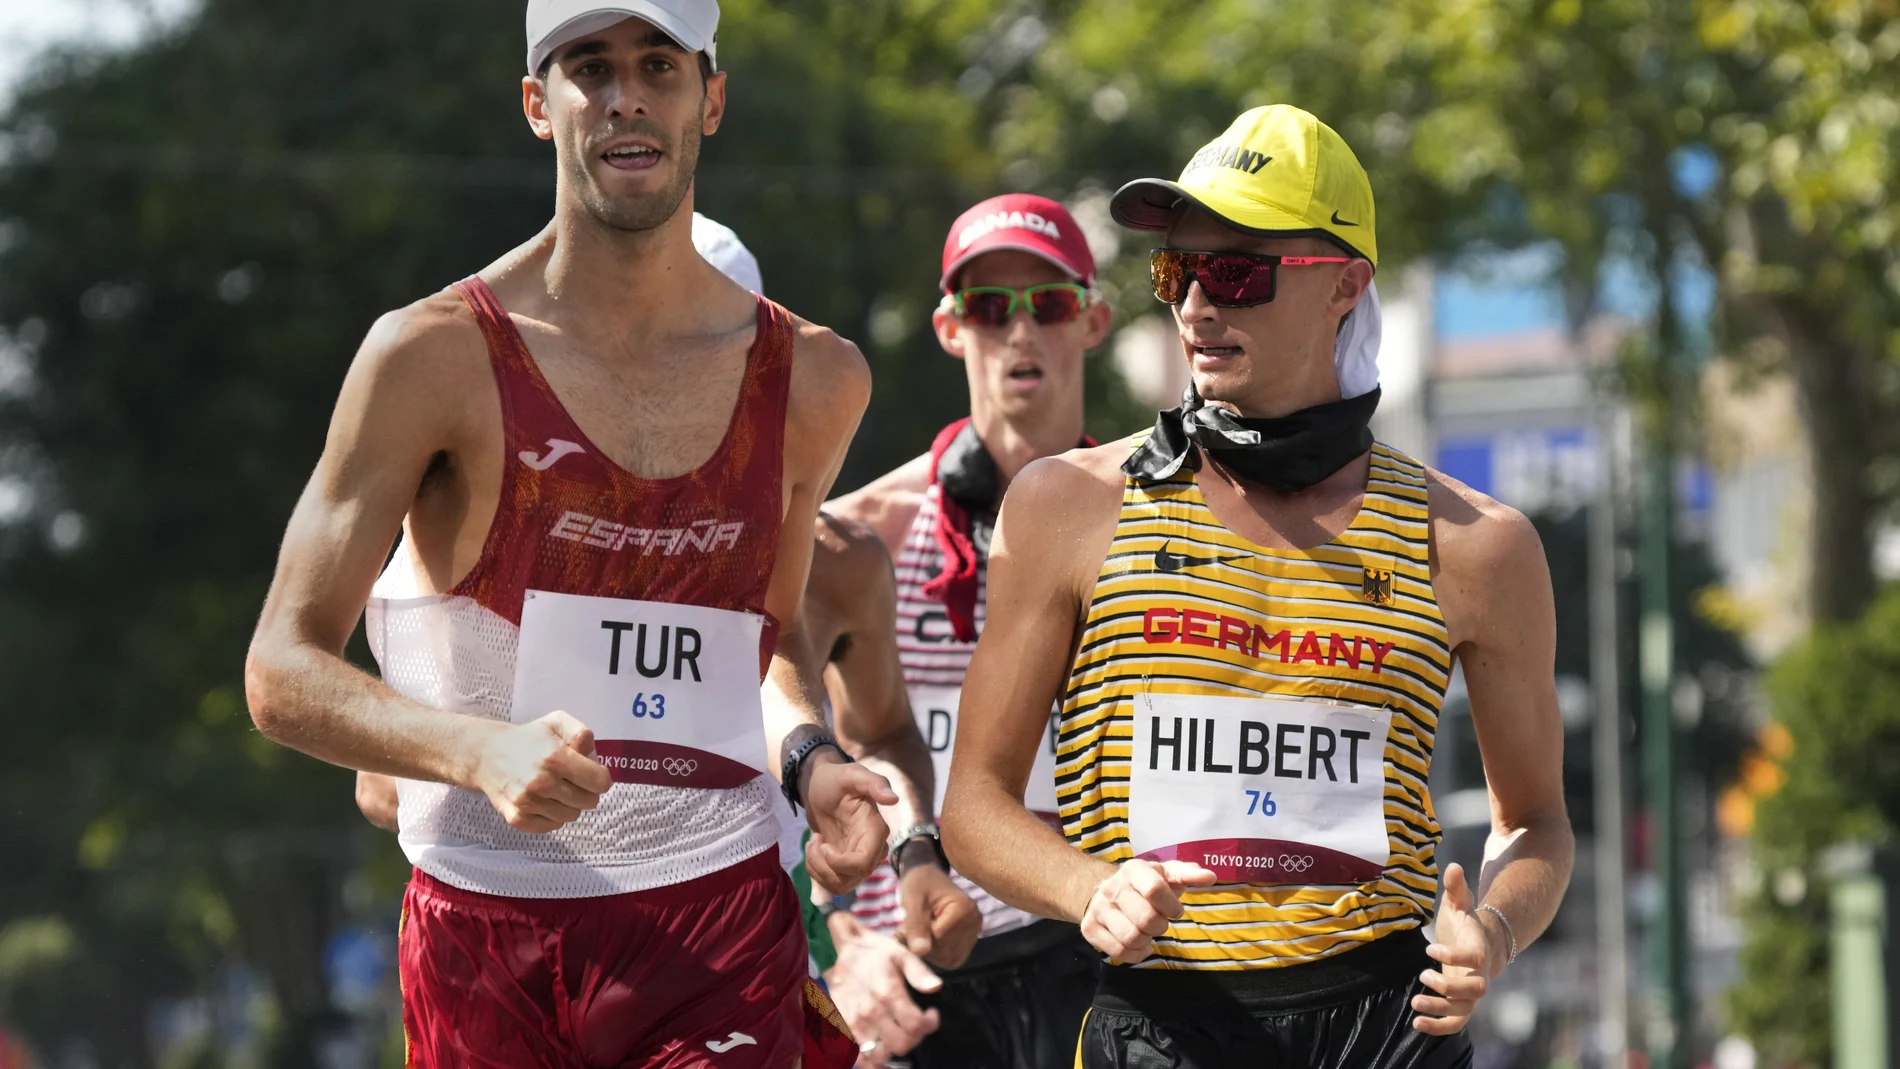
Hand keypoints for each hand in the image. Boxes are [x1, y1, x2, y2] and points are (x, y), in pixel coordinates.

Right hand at [467, 711, 611, 832]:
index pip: (599, 782)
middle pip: (589, 802)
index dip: (601, 777)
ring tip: (556, 789)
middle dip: (587, 791)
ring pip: (572, 816)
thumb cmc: (529, 738)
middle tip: (573, 781)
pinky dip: (552, 816)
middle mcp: (541, 782)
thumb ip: (581, 733)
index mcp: (555, 757)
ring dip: (569, 804)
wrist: (486, 754)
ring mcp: (528, 803)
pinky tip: (544, 801)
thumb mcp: (556, 722)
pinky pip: (552, 826)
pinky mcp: (517, 818)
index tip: (593, 773)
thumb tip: (592, 755)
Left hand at [804, 751, 896, 890]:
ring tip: (812, 844)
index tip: (821, 843)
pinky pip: (833, 883)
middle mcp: (872, 849)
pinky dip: (816, 871)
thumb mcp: (850, 774)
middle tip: (814, 841)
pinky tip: (813, 849)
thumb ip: (873, 782)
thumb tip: (893, 799)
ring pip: (841, 885)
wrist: (819, 788)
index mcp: (875, 829)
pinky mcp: (845, 866)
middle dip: (825, 865)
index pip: (864, 862)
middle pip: (853, 876)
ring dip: (818, 870)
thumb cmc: (834, 779)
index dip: (840, 862)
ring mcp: (859, 859)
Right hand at [824, 912, 941, 1068]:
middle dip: (915, 1038)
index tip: (931, 1014)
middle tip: (915, 1024)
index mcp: (887, 993)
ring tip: (898, 1034)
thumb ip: (919, 973)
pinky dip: (870, 1059)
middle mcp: (870, 1013)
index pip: (915, 1026)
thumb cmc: (874, 953)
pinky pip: (856, 1057)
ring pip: (879, 1056)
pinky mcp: (843, 1028)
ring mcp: (854, 1023)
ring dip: (893, 1049)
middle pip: (901, 1045)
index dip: (930, 1024)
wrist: (841, 951)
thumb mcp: (901, 954)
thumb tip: (935, 987)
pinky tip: (880, 1048)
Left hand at [897, 860, 980, 968]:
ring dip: (930, 951)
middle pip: (945, 951)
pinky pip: (952, 959)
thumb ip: (915, 924)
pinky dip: (938, 954)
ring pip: (949, 959)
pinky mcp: (969, 942)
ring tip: (922, 931)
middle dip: (924, 944)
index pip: (939, 938)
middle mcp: (975, 922)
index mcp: (965, 908)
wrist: (928, 879)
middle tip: (912, 927)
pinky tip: (930, 939)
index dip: (919, 935)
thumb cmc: (920, 884)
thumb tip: (920, 952)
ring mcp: (974, 933)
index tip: (909, 921)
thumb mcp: (913, 899)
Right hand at [1079, 859, 1216, 963]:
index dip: (1171, 906)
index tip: (1176, 911)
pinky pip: (1118, 952)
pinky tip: (1139, 945)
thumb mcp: (1165, 874)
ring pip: (1132, 938)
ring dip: (1147, 940)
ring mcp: (1099, 909)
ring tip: (1147, 932)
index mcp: (1134, 870)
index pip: (1154, 889)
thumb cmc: (1143, 884)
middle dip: (1160, 926)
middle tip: (1160, 922)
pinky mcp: (1090, 929)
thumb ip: (1188, 874)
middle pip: (1146, 919)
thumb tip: (1210, 876)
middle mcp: (1112, 888)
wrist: (1100, 890)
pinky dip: (1135, 954)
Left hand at [1414, 863, 1497, 1034]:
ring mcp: (1472, 993)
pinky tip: (1416, 1024)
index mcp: (1478, 948)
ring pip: (1465, 1009)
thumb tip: (1452, 866)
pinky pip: (1457, 1022)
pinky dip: (1439, 1028)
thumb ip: (1456, 888)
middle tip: (1423, 974)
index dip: (1455, 955)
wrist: (1480, 947)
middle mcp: (1479, 974)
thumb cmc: (1465, 924)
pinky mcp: (1462, 1006)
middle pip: (1476, 989)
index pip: (1475, 956)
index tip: (1430, 948)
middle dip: (1449, 986)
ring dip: (1441, 1009)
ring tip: (1415, 1003)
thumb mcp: (1459, 904)